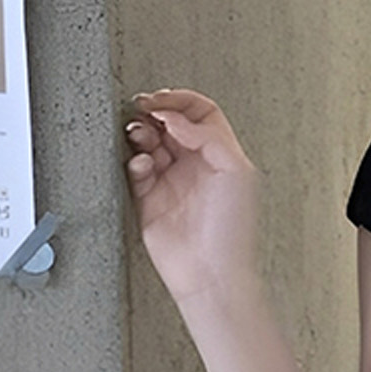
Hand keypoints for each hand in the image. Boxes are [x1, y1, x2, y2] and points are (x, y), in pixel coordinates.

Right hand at [123, 89, 261, 306]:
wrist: (211, 271)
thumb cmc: (233, 228)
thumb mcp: (235, 171)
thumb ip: (209, 138)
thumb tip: (177, 119)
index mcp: (222, 155)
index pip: (201, 114)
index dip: (181, 101)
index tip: (161, 100)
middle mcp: (197, 165)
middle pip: (171, 124)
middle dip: (155, 112)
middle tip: (142, 109)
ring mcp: (172, 181)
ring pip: (149, 143)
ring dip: (142, 133)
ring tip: (140, 137)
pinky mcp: (149, 199)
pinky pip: (136, 169)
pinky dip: (135, 161)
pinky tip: (142, 165)